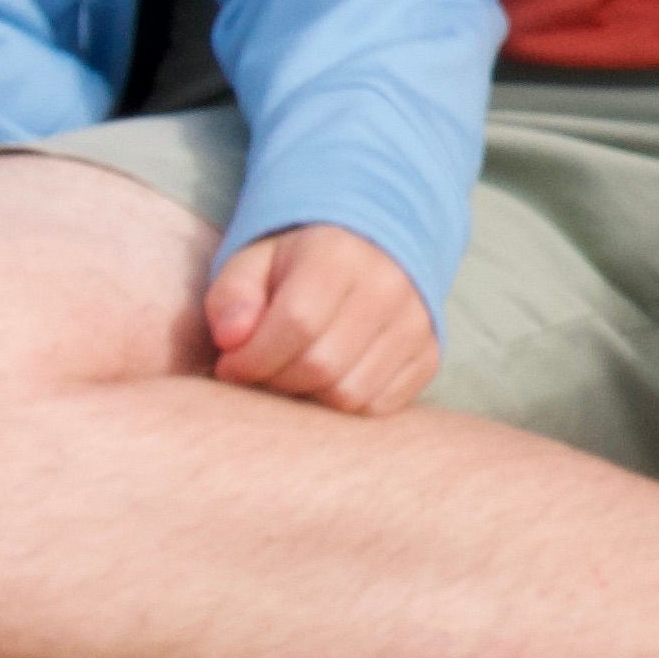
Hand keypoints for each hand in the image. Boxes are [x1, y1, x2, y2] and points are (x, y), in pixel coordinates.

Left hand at [205, 226, 438, 414]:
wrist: (368, 250)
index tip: (230, 364)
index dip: (252, 358)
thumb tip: (232, 339)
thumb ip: (232, 296)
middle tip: (260, 372)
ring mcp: (416, 324)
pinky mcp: (428, 356)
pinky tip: (327, 381)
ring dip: (309, 397)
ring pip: (351, 394)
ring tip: (292, 375)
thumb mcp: (253, 263)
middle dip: (276, 381)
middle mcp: (388, 287)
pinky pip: (380, 406)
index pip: (296, 324)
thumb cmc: (297, 264)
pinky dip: (345, 406)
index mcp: (339, 256)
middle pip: (322, 366)